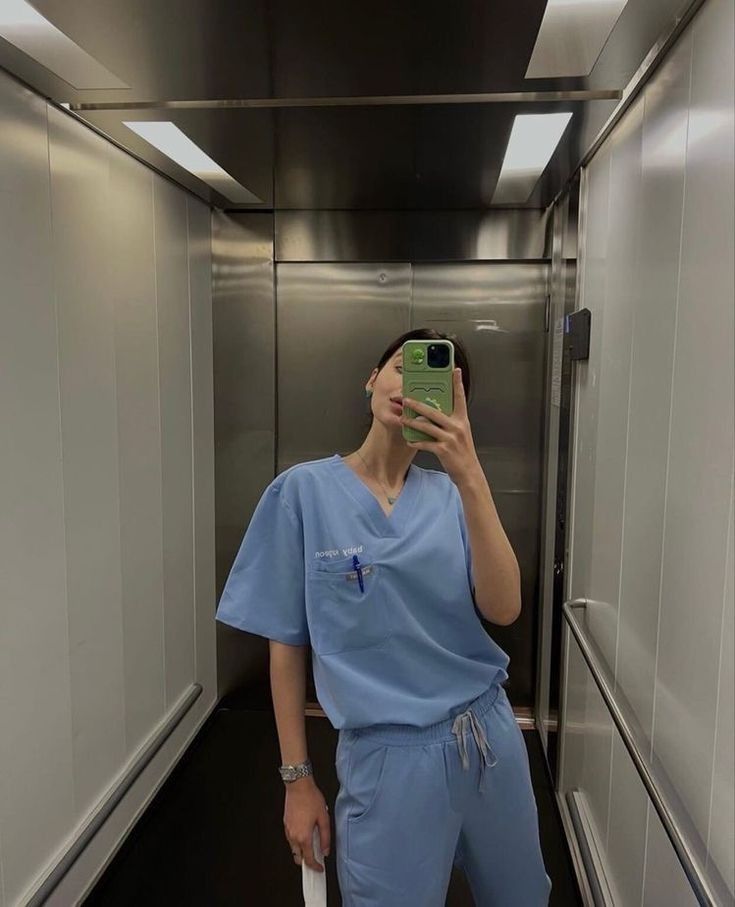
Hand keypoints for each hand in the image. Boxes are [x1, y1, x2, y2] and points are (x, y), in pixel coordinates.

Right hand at [283, 780, 330, 872]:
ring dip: (301, 850)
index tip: (320, 868)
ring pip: (293, 849)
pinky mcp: (285, 824)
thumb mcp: (324, 818)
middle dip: (306, 861)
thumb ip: (325, 837)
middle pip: (298, 858)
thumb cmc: (311, 798)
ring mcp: (288, 830)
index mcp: (304, 837)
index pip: (308, 860)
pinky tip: (306, 833)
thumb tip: (325, 850)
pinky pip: (290, 839)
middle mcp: (293, 836)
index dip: (315, 867)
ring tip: (312, 842)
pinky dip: (297, 841)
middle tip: (316, 858)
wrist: (298, 786)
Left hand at [401, 367, 480, 484]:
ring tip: (403, 419)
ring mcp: (450, 438)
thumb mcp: (461, 433)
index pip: (460, 398)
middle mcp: (457, 427)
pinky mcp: (444, 450)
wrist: (469, 472)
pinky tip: (409, 441)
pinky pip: (425, 443)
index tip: (455, 369)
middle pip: (434, 411)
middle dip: (417, 405)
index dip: (457, 383)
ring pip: (426, 426)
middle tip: (405, 399)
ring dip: (412, 423)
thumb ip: (450, 421)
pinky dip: (416, 442)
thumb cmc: (462, 452)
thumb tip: (432, 413)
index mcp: (462, 420)